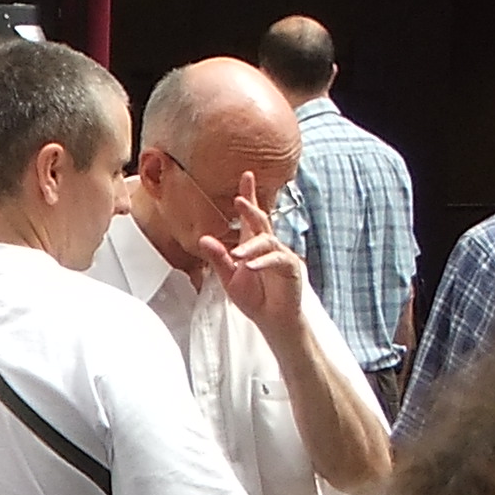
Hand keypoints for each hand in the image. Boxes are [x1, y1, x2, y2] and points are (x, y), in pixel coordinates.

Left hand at [197, 178, 307, 335]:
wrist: (272, 319)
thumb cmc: (254, 297)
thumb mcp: (228, 278)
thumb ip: (218, 258)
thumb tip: (203, 238)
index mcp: (252, 244)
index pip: (251, 216)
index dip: (249, 196)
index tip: (246, 175)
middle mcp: (268, 245)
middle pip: (262, 221)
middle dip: (251, 208)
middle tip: (239, 199)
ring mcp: (281, 255)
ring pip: (267, 242)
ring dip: (251, 247)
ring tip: (237, 255)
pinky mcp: (290, 268)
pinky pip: (277, 260)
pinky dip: (263, 262)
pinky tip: (251, 266)